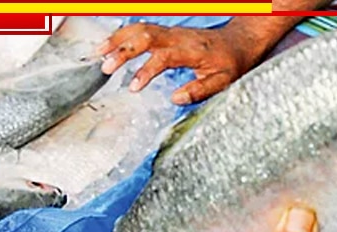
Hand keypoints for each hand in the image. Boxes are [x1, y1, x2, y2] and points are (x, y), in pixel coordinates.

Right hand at [97, 23, 259, 105]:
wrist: (237, 42)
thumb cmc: (230, 63)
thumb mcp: (222, 82)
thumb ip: (200, 90)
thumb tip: (175, 98)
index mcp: (190, 50)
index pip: (163, 57)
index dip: (146, 71)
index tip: (134, 87)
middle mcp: (178, 37)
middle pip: (145, 37)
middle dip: (123, 50)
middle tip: (106, 67)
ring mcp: (171, 32)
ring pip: (140, 28)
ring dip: (118, 39)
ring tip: (99, 53)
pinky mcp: (166, 32)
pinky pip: (141, 28)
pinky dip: (123, 34)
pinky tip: (109, 44)